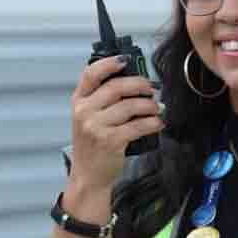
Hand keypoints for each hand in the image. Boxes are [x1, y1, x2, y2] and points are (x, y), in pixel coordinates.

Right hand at [69, 55, 164, 192]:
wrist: (88, 175)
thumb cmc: (93, 144)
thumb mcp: (89, 117)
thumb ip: (104, 98)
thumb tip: (136, 81)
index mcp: (79, 101)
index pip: (90, 74)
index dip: (109, 63)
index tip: (126, 61)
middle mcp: (84, 111)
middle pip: (116, 87)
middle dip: (140, 85)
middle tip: (152, 89)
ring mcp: (96, 126)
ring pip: (130, 106)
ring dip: (149, 105)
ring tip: (157, 108)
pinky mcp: (111, 141)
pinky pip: (138, 126)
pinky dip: (153, 123)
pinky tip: (158, 123)